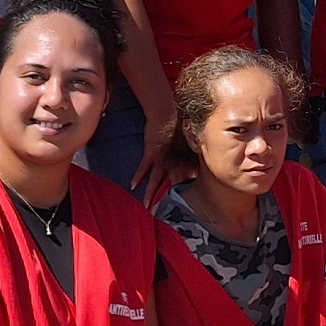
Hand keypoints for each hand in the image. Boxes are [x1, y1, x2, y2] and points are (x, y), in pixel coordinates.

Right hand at [132, 85, 179, 201]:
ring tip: (147, 206)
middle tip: (163, 211)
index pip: (182, 177)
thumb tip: (192, 154)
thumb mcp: (184, 138)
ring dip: (151, 193)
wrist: (166, 114)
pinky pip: (144, 168)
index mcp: (181, 160)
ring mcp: (162, 159)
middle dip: (166, 197)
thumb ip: (184, 148)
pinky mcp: (152, 153)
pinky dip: (139, 176)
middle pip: (170, 183)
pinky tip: (133, 186)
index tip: (182, 198)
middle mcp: (172, 162)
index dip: (182, 187)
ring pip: (156, 180)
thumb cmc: (176, 124)